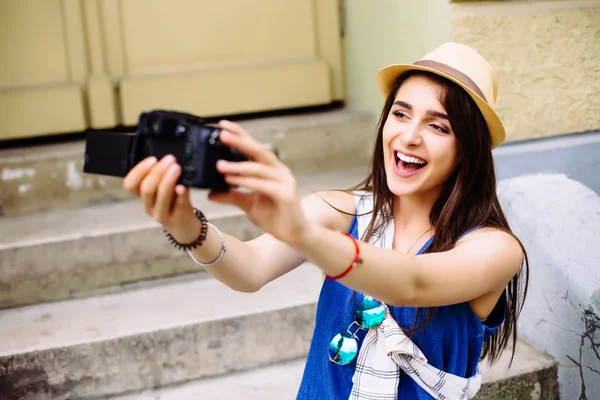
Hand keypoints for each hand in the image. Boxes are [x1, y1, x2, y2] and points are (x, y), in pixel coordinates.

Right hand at [123, 155, 200, 242]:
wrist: (184, 227)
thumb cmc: (172, 203)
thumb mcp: (162, 190)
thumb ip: (162, 177)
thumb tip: (169, 159)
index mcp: (141, 196)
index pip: (130, 184)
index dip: (138, 171)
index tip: (152, 159)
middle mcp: (148, 206)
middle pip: (146, 189)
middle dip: (157, 172)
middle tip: (170, 159)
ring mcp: (161, 214)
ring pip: (161, 197)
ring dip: (168, 180)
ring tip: (177, 168)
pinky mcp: (177, 219)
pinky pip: (178, 205)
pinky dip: (181, 194)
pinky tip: (183, 186)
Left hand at [209, 120, 311, 245]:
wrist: (295, 235)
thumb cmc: (275, 217)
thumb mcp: (248, 204)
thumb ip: (232, 195)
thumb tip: (211, 192)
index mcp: (270, 169)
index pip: (254, 148)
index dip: (240, 135)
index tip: (222, 125)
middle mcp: (279, 171)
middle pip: (258, 151)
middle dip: (240, 141)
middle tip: (221, 135)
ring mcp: (285, 181)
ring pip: (260, 168)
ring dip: (239, 165)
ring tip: (220, 165)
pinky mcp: (286, 194)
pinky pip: (263, 185)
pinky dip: (247, 181)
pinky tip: (233, 180)